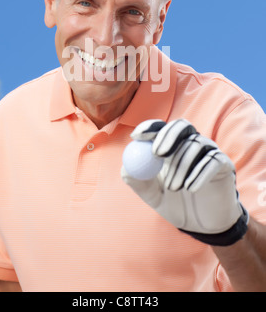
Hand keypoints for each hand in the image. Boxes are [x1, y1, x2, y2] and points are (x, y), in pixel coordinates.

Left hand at [121, 119, 248, 245]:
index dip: (149, 128)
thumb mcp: (151, 195)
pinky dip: (199, 173)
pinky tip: (191, 188)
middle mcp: (191, 143)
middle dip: (168, 136)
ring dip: (181, 166)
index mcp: (172, 145)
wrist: (201, 225)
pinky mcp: (224, 164)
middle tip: (157, 153)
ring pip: (196, 145)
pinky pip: (212, 161)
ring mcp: (209, 151)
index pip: (161, 127)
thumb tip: (125, 168)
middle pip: (182, 126)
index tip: (137, 137)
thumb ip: (137, 181)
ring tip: (173, 188)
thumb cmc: (174, 204)